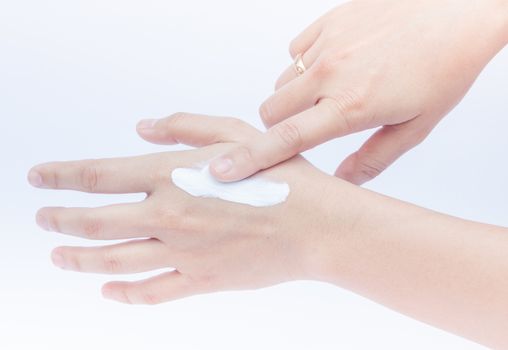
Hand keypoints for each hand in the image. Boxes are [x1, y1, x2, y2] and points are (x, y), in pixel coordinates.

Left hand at [28, 114, 346, 303]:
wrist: (319, 226)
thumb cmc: (284, 174)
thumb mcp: (235, 132)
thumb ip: (183, 127)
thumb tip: (141, 128)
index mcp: (173, 176)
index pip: (98, 176)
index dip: (61, 176)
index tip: (39, 177)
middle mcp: (169, 217)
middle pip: (94, 222)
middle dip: (60, 218)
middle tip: (43, 217)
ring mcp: (183, 254)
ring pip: (114, 261)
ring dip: (78, 258)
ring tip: (58, 254)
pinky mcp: (202, 281)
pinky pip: (152, 293)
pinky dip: (124, 293)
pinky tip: (107, 289)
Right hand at [205, 0, 507, 184]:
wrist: (458, 11)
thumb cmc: (444, 69)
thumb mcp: (416, 126)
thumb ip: (373, 158)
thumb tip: (342, 183)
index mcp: (350, 107)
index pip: (285, 140)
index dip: (249, 159)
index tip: (220, 170)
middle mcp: (330, 74)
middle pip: (269, 110)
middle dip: (279, 126)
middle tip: (308, 128)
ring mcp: (326, 44)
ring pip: (281, 83)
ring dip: (295, 96)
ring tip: (333, 92)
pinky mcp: (327, 21)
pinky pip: (296, 52)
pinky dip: (307, 65)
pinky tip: (339, 63)